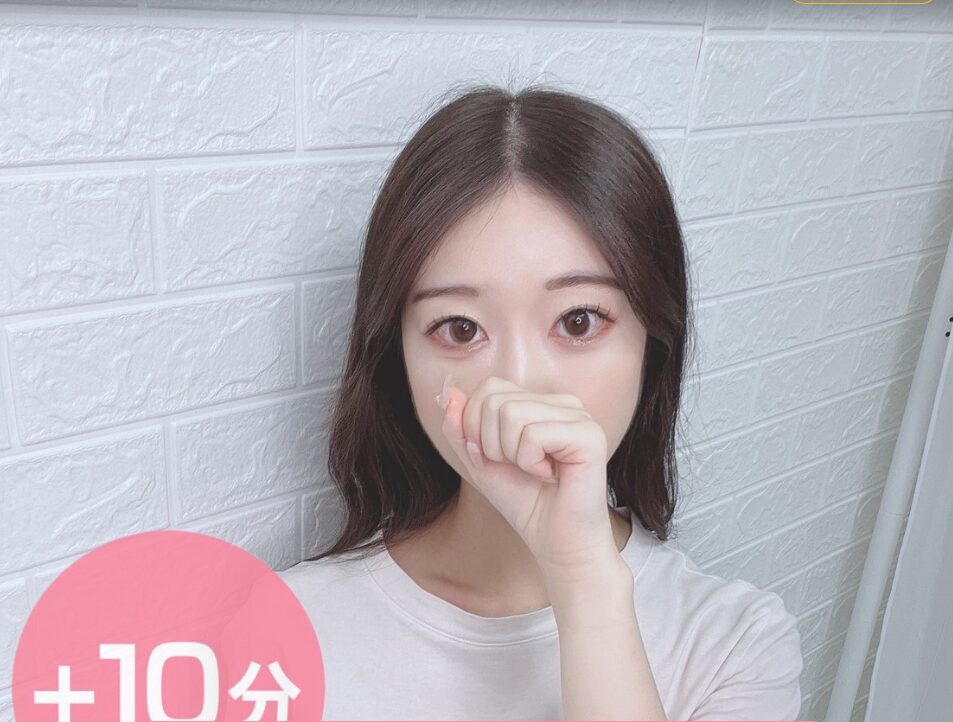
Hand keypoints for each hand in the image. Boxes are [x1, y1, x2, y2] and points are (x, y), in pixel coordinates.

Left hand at [436, 374, 617, 574]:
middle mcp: (564, 402)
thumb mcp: (479, 460)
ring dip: (511, 454)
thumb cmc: (524, 501)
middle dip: (492, 443)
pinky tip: (550, 476)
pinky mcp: (589, 435)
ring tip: (535, 471)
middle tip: (520, 468)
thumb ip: (460, 428)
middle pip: (496, 400)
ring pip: (512, 414)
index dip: (477, 426)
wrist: (555, 542)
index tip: (499, 458)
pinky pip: (533, 434)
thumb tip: (449, 392)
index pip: (489, 388)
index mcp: (542, 402)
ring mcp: (580, 416)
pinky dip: (530, 462)